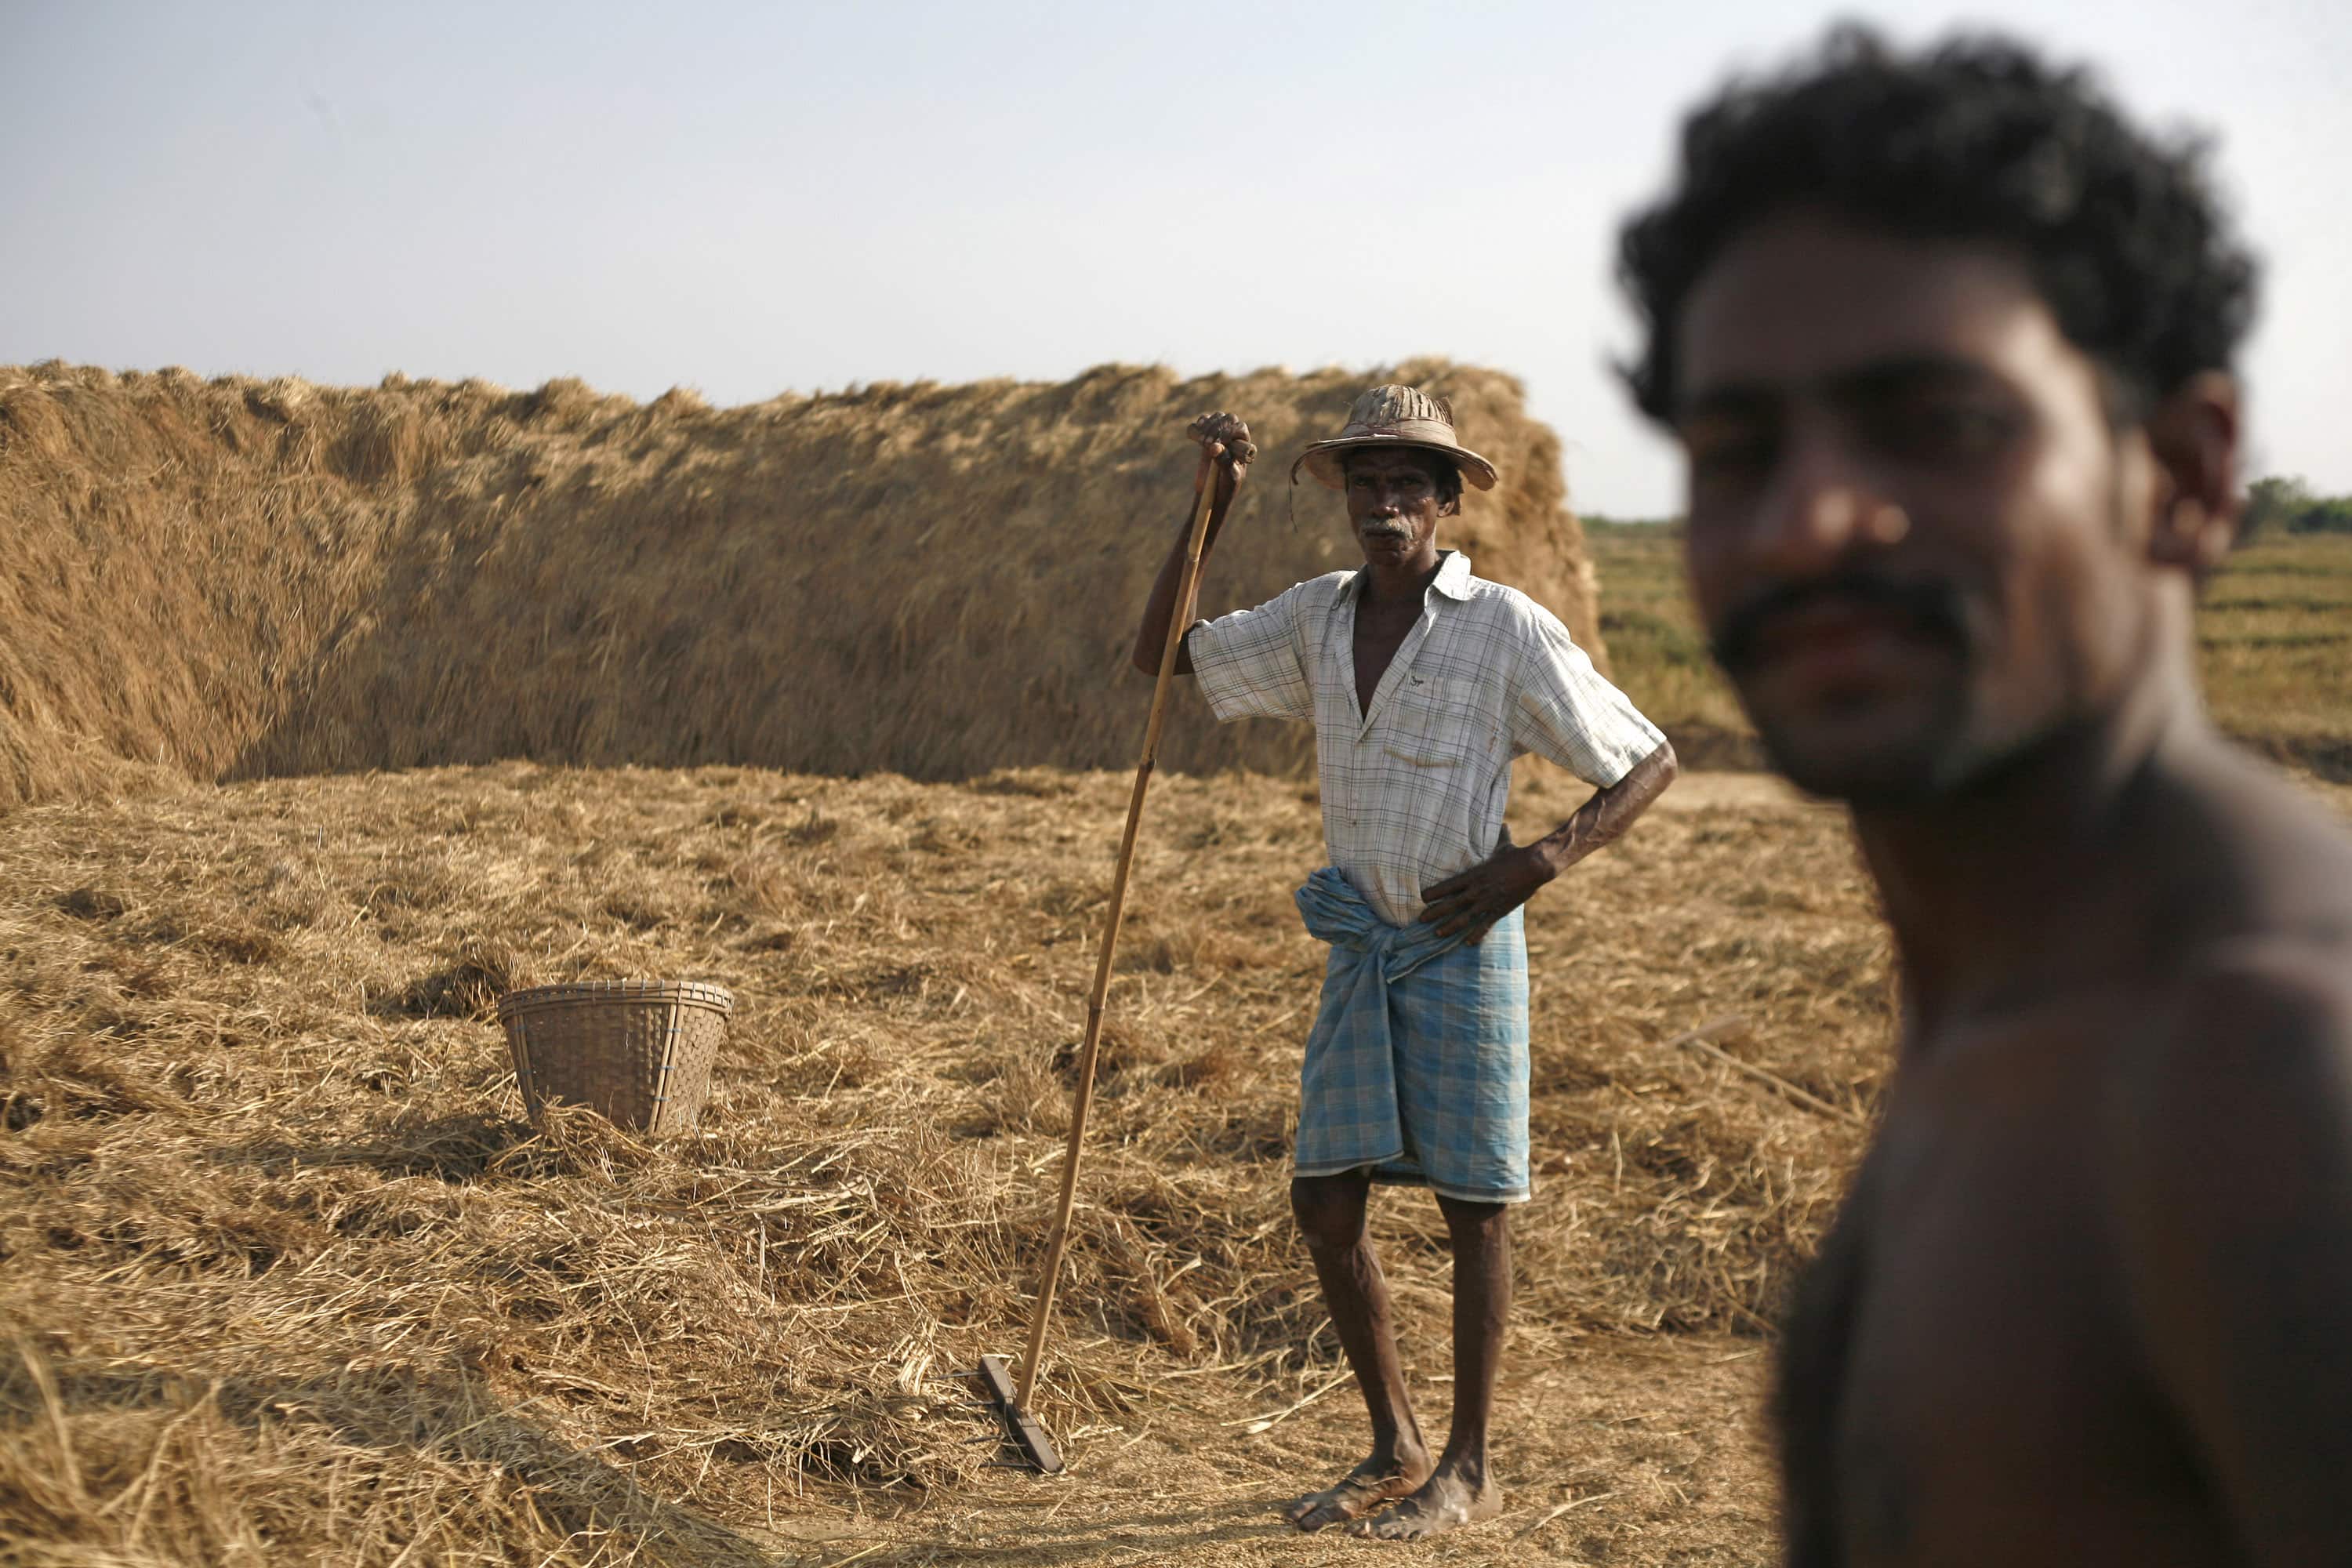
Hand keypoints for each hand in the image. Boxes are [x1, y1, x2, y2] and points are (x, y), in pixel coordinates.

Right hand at [1186, 411, 1254, 504]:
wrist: (1213, 492)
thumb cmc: (1227, 486)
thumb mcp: (1228, 477)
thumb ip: (1223, 461)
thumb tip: (1214, 446)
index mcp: (1244, 445)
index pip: (1240, 428)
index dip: (1229, 432)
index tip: (1219, 442)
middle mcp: (1234, 436)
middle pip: (1228, 419)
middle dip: (1217, 428)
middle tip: (1206, 444)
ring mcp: (1219, 434)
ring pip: (1216, 417)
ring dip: (1207, 426)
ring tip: (1201, 442)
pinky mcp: (1205, 437)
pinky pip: (1201, 423)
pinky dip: (1196, 427)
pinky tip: (1194, 437)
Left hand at [1419, 844, 1552, 943]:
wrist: (1534, 866)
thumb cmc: (1516, 854)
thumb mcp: (1503, 845)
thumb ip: (1499, 838)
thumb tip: (1503, 825)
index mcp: (1474, 874)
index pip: (1448, 885)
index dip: (1433, 892)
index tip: (1421, 898)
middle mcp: (1477, 890)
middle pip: (1451, 904)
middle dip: (1434, 913)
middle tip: (1420, 920)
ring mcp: (1488, 902)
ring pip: (1464, 918)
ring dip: (1449, 927)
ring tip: (1437, 934)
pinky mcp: (1500, 910)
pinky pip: (1485, 925)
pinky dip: (1476, 934)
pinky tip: (1467, 943)